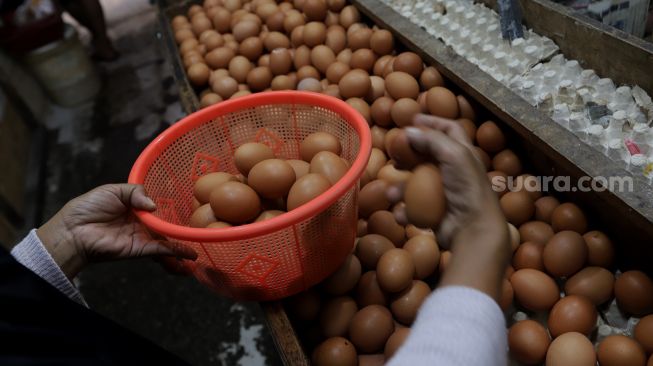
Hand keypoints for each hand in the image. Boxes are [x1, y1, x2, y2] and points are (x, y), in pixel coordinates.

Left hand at [37, 184, 196, 278]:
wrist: (72, 230)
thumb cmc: (88, 208)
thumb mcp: (114, 190)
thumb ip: (136, 192)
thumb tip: (155, 205)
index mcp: (137, 208)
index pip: (161, 209)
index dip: (176, 211)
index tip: (193, 210)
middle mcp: (143, 224)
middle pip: (168, 229)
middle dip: (184, 234)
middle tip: (203, 234)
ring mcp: (142, 238)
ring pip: (168, 243)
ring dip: (184, 250)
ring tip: (199, 255)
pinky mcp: (139, 250)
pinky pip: (160, 251)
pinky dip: (175, 253)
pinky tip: (189, 255)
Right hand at [392, 114, 505, 246]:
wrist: (472, 229)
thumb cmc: (468, 188)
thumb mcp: (454, 155)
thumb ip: (432, 140)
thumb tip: (408, 130)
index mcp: (465, 154)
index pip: (449, 129)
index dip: (432, 122)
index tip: (412, 120)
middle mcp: (455, 172)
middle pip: (428, 156)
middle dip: (409, 155)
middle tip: (395, 155)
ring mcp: (445, 194)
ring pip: (416, 185)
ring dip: (400, 188)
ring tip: (391, 193)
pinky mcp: (436, 214)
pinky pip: (414, 209)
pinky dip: (405, 211)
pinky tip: (401, 213)